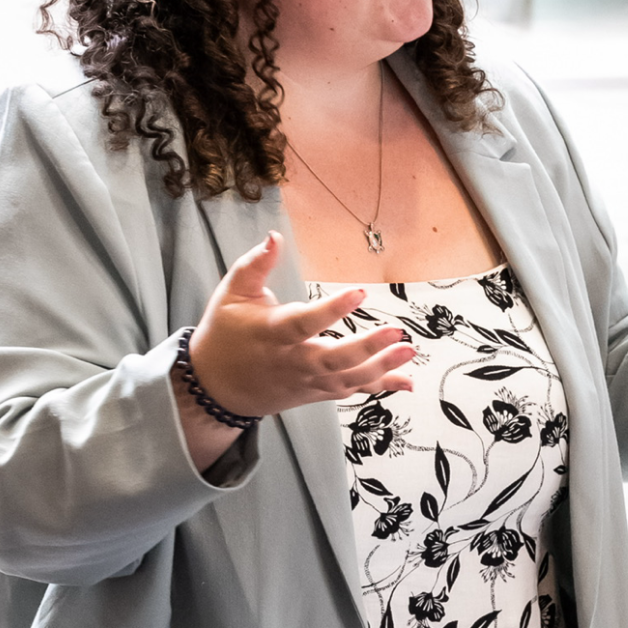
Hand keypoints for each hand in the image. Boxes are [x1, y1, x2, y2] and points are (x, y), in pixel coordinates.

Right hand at [175, 232, 414, 471]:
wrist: (217, 387)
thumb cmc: (225, 334)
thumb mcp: (233, 293)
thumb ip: (255, 264)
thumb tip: (275, 236)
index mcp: (273, 333)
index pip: (305, 322)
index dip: (332, 310)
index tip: (359, 292)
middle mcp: (293, 361)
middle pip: (333, 358)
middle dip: (367, 348)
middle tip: (397, 332)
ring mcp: (307, 380)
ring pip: (347, 379)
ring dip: (382, 368)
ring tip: (409, 352)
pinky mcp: (316, 391)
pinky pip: (351, 391)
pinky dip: (380, 387)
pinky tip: (407, 380)